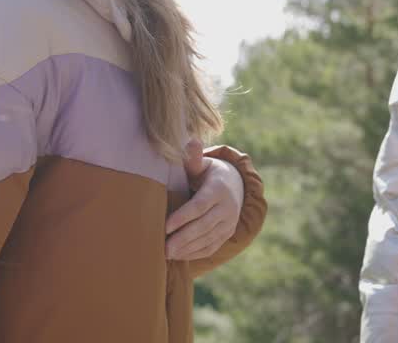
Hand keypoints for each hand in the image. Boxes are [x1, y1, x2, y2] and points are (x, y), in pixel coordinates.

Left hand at [165, 139, 243, 260]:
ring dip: (188, 248)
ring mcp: (229, 222)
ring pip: (208, 239)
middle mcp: (227, 207)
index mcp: (218, 188)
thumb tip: (192, 142)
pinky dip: (196, 253)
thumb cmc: (207, 172)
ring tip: (168, 253)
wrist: (233, 184)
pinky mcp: (227, 234)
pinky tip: (180, 255)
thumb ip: (193, 158)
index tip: (165, 226)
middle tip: (164, 247)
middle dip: (183, 238)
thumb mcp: (202, 163)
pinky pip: (212, 246)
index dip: (183, 217)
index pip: (199, 206)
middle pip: (203, 226)